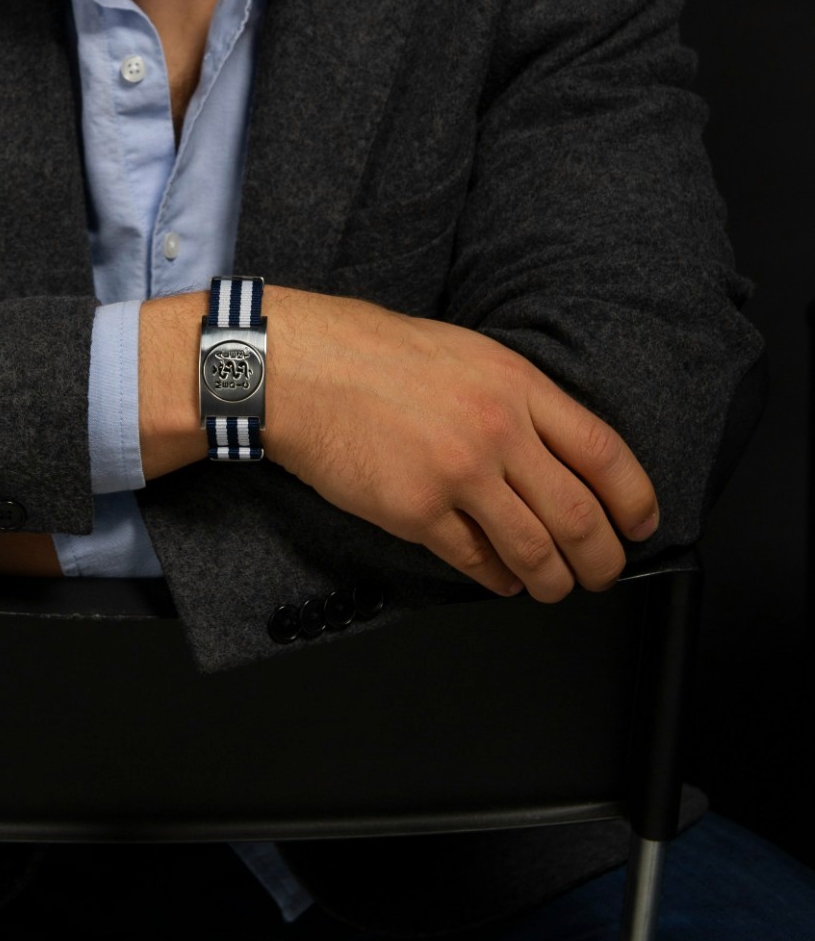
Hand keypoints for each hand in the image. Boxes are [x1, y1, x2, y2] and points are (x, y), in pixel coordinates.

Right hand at [263, 287, 658, 600]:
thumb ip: (515, 400)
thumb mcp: (466, 354)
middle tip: (603, 572)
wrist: (300, 367)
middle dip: (603, 560)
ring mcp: (457, 474)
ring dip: (554, 580)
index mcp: (516, 384)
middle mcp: (496, 430)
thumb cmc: (372, 354)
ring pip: (535, 551)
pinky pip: (476, 562)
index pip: (604, 453)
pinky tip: (500, 577)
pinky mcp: (416, 512)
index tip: (641, 525)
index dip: (635, 500)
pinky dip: (498, 579)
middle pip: (579, 516)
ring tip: (553, 586)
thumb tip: (556, 454)